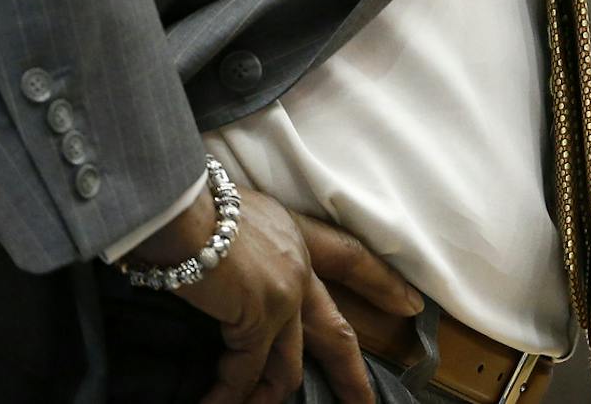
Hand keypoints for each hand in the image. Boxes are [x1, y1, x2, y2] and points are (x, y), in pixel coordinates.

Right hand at [133, 182, 420, 403]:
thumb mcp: (232, 218)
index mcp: (294, 233)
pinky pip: (246, 372)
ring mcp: (285, 296)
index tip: (412, 304)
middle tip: (366, 402)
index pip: (349, 257)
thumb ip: (246, 250)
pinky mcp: (259, 321)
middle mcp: (299, 265)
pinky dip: (227, 394)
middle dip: (351, 372)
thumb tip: (231, 281)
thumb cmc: (190, 206)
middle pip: (334, 330)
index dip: (380, 282)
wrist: (178, 207)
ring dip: (267, 396)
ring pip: (289, 365)